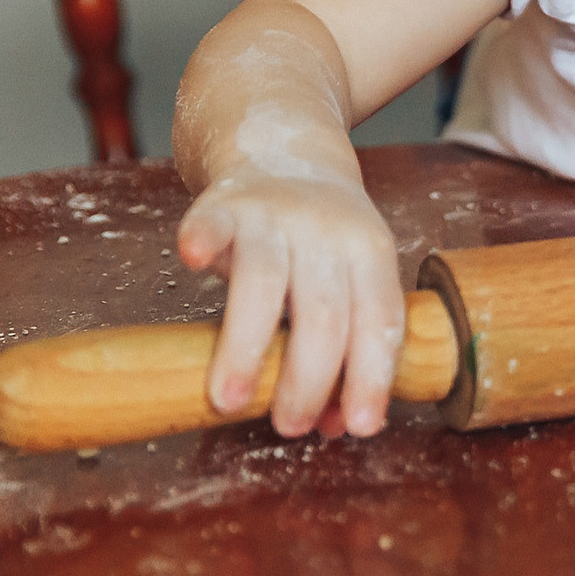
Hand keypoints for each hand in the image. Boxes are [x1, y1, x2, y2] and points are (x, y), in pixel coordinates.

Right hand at [176, 167, 403, 439]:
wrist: (286, 148)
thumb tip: (335, 426)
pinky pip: (212, 221)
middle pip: (326, 312)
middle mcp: (329, 231)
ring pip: (266, 281)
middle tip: (290, 426)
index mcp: (372, 252)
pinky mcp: (225, 204)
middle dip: (310, 378)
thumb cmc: (321, 238)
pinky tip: (193, 261)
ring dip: (249, 345)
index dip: (372, 376)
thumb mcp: (350, 279)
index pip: (381, 320)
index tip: (360, 427)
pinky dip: (203, 239)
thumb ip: (344, 346)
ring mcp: (276, 215)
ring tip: (232, 400)